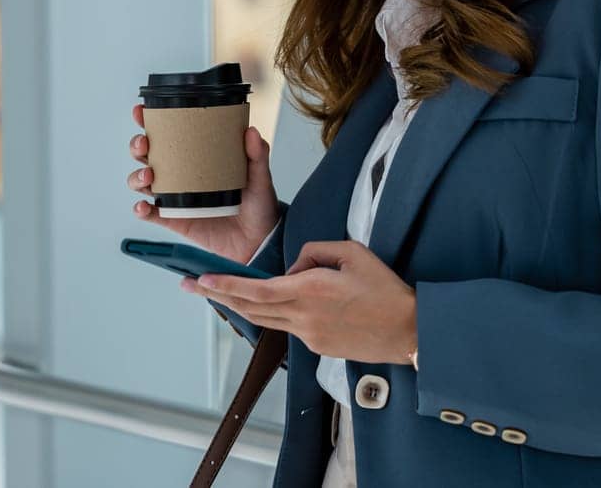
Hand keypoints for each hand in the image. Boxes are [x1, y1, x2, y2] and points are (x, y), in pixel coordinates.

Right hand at [126, 102, 280, 264]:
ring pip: (142, 183)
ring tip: (149, 177)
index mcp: (197, 157)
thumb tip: (251, 132)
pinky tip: (143, 205)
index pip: (169, 134)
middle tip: (144, 143)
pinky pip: (150, 214)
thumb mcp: (260, 176)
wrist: (259, 240)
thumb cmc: (258, 204)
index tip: (141, 112)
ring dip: (137, 176)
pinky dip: (140, 209)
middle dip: (137, 146)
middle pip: (147, 155)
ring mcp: (175, 198)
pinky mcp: (174, 220)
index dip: (150, 122)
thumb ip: (257, 155)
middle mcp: (181, 175)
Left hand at [181, 240, 417, 365]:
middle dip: (219, 296)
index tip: (201, 279)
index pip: (255, 288)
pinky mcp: (318, 348)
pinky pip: (291, 326)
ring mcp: (309, 336)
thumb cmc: (385, 289)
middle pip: (251, 307)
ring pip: (266, 319)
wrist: (408, 330)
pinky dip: (281, 312)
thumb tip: (295, 266)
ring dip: (243, 306)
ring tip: (224, 294)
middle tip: (192, 285)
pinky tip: (287, 302)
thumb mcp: (352, 252)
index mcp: (309, 290)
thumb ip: (316, 251)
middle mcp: (303, 317)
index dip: (225, 285)